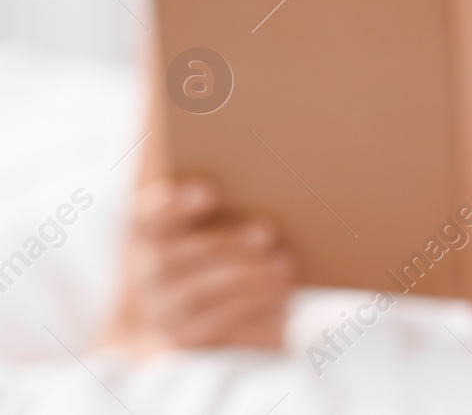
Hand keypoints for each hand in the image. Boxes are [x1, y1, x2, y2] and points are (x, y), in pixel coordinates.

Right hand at [104, 178, 295, 352]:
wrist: (202, 321)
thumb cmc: (225, 255)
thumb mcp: (219, 228)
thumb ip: (232, 201)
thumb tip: (265, 166)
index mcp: (149, 238)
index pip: (145, 216)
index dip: (171, 205)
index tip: (210, 192)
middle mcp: (148, 278)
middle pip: (170, 258)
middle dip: (222, 245)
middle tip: (267, 232)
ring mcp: (164, 315)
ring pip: (194, 298)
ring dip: (244, 281)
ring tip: (283, 268)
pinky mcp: (189, 347)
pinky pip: (216, 337)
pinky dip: (251, 320)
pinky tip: (281, 307)